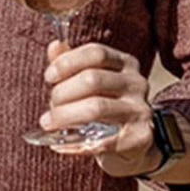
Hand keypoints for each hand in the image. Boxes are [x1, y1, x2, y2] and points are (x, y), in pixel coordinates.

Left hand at [42, 40, 158, 176]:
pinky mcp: (140, 138)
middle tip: (50, 106)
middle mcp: (137, 83)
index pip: (96, 53)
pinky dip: (74, 143)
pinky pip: (101, 141)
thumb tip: (55, 45)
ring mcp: (141, 110)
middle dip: (62, 93)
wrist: (132, 145)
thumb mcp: (90, 82)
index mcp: (125, 63)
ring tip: (48, 123)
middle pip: (93, 79)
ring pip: (96, 107)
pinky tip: (60, 145)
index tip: (49, 77)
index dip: (68, 62)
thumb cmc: (105, 107)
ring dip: (65, 116)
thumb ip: (72, 63)